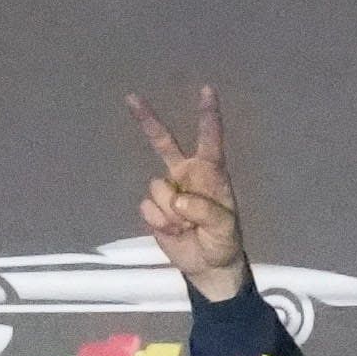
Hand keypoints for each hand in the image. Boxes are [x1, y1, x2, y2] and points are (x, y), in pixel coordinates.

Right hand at [128, 82, 241, 297]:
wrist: (208, 265)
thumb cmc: (223, 241)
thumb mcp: (224, 228)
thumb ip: (205, 212)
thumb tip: (177, 201)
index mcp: (210, 173)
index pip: (210, 139)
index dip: (208, 115)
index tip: (207, 90)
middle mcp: (186, 174)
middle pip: (163, 143)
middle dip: (148, 120)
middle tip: (131, 97)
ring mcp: (168, 190)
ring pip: (156, 187)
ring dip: (169, 212)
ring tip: (186, 227)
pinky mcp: (153, 208)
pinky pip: (147, 208)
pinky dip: (160, 223)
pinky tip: (174, 232)